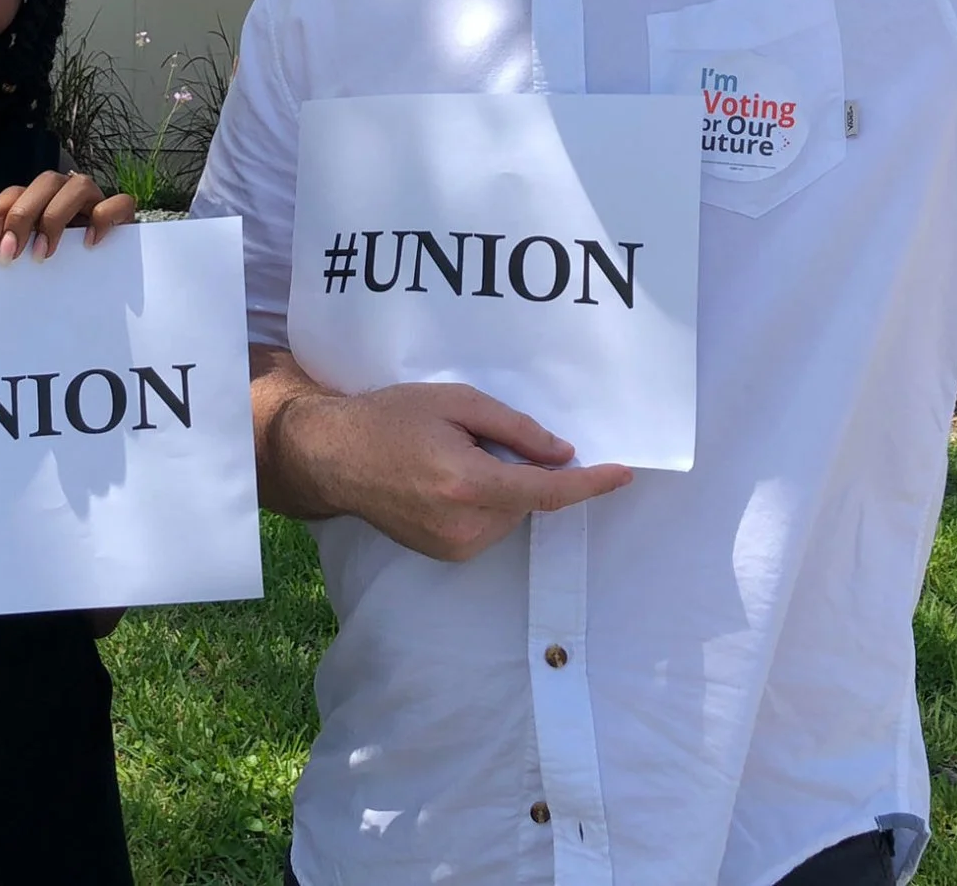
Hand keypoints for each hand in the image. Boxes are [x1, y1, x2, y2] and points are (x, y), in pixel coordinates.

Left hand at [0, 171, 134, 261]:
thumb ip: (2, 242)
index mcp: (37, 199)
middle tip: (10, 256)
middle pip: (43, 183)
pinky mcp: (121, 213)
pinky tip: (90, 243)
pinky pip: (117, 203)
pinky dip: (103, 219)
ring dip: (55, 217)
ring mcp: (95, 199)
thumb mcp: (24, 251)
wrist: (101, 278)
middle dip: (21, 218)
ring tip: (43, 253)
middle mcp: (65, 192)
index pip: (12, 194)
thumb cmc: (56, 261)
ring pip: (78, 184)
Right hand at [282, 377, 631, 561]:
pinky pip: (489, 525)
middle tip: (474, 438)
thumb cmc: (391, 419)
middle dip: (521, 468)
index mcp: (467, 485)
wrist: (334, 457)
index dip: (589, 483)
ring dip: (501, 486)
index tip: (622, 473)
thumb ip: (513, 428)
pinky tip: (446, 479)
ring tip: (451, 457)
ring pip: (510, 513)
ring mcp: (454, 547)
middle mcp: (465, 526)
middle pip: (527, 499)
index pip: (546, 491)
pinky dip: (485, 501)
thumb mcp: (454, 402)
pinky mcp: (446, 554)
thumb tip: (562, 453)